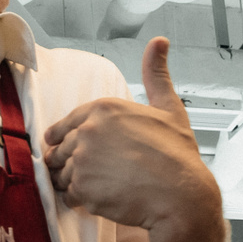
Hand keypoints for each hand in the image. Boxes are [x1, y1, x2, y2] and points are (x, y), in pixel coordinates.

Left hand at [43, 38, 221, 234]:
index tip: (63, 144)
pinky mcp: (82, 188)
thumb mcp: (169, 107)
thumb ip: (156, 74)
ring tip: (96, 185)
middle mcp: (87, 131)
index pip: (66, 122)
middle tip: (89, 171)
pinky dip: (81, 199)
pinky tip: (100, 198)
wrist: (181, 195)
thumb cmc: (178, 155)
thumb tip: (159, 41)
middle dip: (70, 161)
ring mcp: (82, 160)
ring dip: (73, 180)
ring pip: (61, 172)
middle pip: (61, 149)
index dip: (64, 136)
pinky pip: (69, 195)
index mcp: (104, 108)